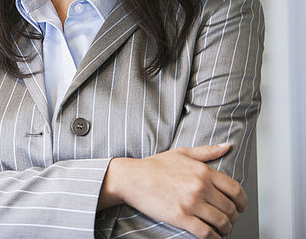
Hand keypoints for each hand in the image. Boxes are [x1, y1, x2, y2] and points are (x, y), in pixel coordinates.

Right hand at [98, 143, 246, 238]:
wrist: (134, 178)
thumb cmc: (156, 165)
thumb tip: (227, 146)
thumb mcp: (183, 152)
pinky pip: (206, 233)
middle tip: (230, 220)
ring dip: (226, 229)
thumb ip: (208, 151)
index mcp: (203, 171)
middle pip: (231, 208)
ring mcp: (191, 203)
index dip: (242, 202)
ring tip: (222, 230)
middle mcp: (200, 186)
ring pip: (221, 222)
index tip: (241, 207)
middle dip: (234, 217)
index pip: (235, 189)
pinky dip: (214, 238)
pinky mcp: (181, 217)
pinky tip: (212, 237)